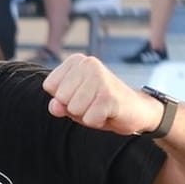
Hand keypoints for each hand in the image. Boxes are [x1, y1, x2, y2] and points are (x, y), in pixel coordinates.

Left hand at [42, 54, 164, 134]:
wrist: (135, 109)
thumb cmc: (98, 103)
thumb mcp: (73, 103)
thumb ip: (58, 103)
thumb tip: (55, 105)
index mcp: (77, 61)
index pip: (49, 86)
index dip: (62, 98)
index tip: (81, 95)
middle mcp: (89, 64)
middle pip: (60, 99)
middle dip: (74, 108)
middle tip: (92, 103)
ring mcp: (101, 78)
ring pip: (73, 109)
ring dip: (86, 115)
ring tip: (100, 107)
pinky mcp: (110, 96)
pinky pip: (89, 119)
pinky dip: (97, 121)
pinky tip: (108, 112)